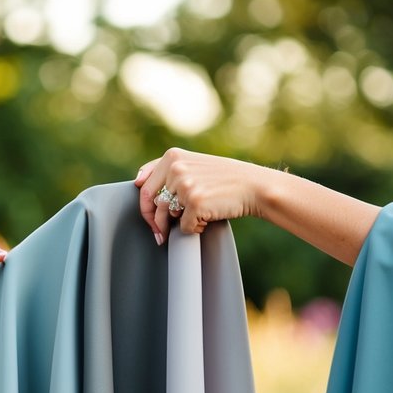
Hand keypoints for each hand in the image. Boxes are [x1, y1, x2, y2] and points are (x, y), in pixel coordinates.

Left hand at [134, 148, 264, 243]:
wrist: (254, 186)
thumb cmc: (224, 179)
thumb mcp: (194, 164)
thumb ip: (167, 169)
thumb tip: (137, 181)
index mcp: (172, 156)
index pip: (144, 186)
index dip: (145, 207)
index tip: (150, 219)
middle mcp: (176, 168)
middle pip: (153, 204)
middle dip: (155, 223)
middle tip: (161, 235)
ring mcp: (185, 185)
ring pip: (167, 216)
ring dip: (180, 222)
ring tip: (199, 216)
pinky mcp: (195, 203)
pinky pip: (184, 227)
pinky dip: (195, 228)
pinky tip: (208, 219)